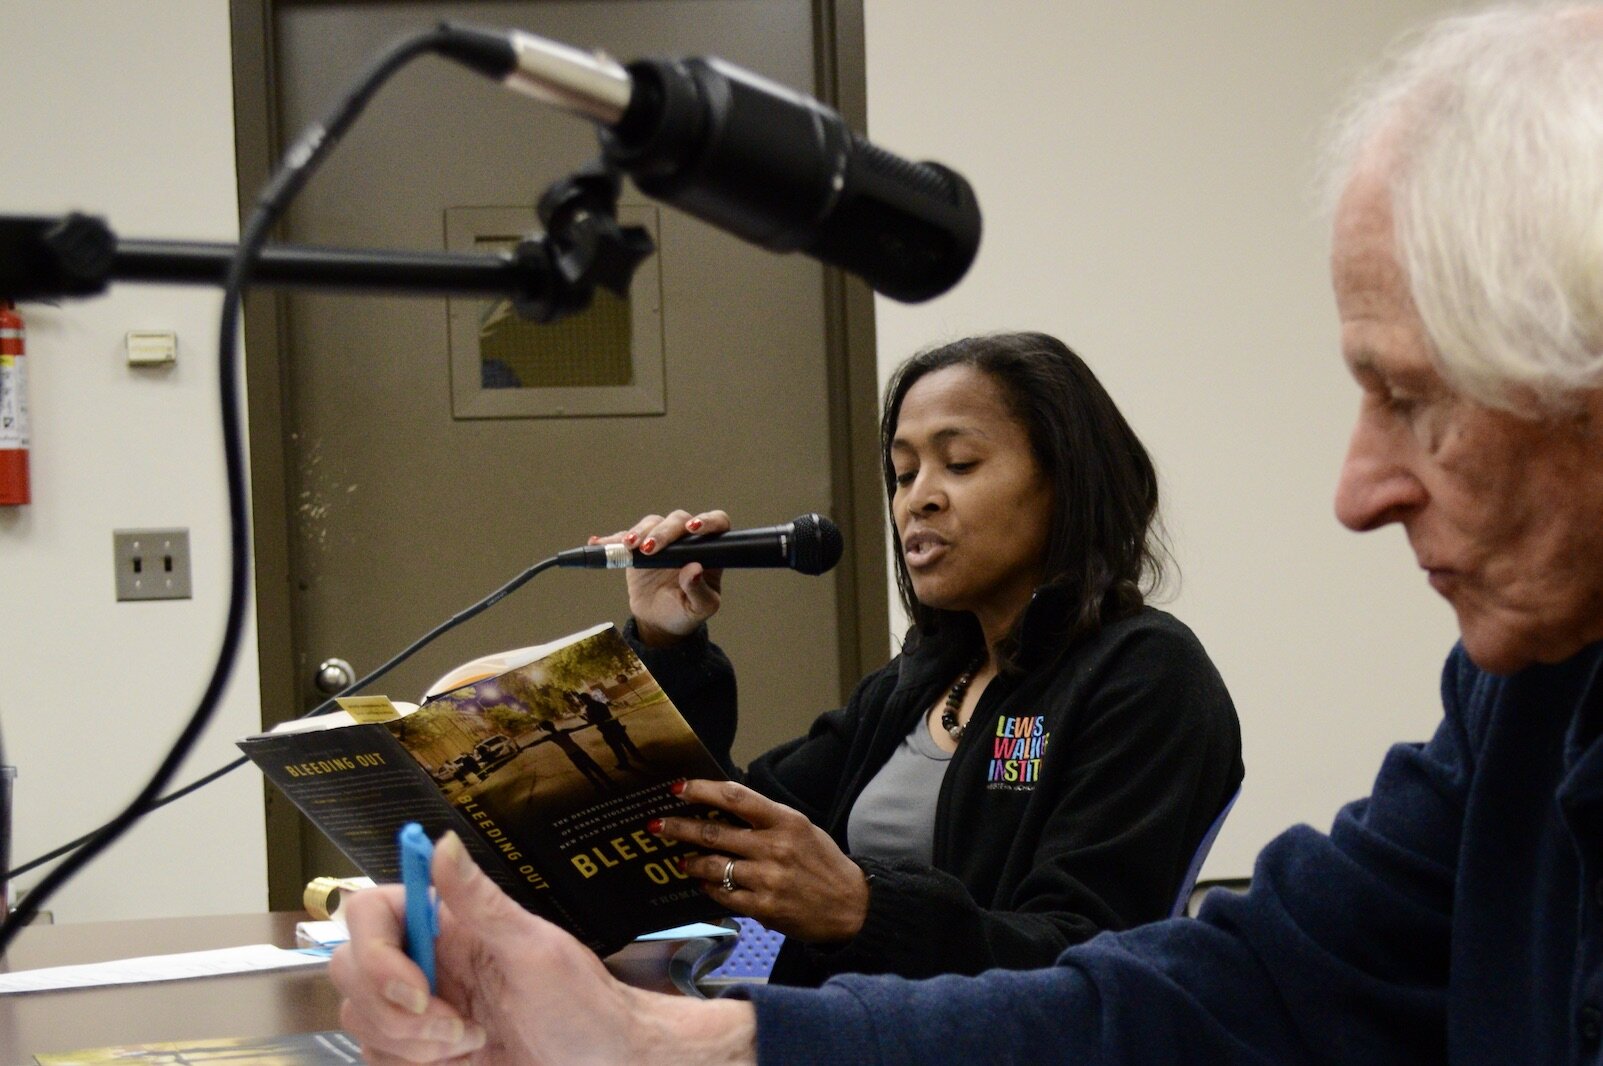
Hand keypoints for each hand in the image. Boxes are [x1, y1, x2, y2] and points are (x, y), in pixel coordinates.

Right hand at [329, 831, 756, 1064]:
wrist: (601, 1063)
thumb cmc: (583, 1005)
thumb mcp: (534, 950)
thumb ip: (481, 902)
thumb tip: (444, 844)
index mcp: (447, 923)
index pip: (368, 911)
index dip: (374, 952)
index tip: (416, 988)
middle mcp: (424, 960)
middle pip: (350, 971)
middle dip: (394, 1012)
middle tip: (458, 1027)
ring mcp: (417, 1008)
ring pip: (360, 1023)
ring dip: (411, 1046)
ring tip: (472, 1041)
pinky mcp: (418, 1051)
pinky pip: (377, 1059)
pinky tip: (462, 1061)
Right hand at [592, 509, 729, 647]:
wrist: (660, 621)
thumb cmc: (685, 612)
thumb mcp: (699, 608)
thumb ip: (699, 591)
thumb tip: (694, 570)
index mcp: (708, 550)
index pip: (716, 524)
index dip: (707, 521)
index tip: (692, 528)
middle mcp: (686, 540)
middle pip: (678, 520)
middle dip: (663, 532)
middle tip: (649, 548)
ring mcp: (662, 540)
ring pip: (652, 523)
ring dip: (639, 531)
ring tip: (628, 546)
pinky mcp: (638, 547)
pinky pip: (624, 538)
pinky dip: (610, 540)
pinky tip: (597, 543)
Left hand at [654, 780, 870, 942]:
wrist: (850, 907)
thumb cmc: (823, 862)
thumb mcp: (801, 829)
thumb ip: (766, 820)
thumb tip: (722, 809)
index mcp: (785, 821)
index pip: (735, 798)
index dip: (701, 790)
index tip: (678, 788)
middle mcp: (774, 847)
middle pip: (713, 833)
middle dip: (679, 827)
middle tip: (657, 824)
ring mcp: (767, 879)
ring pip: (713, 866)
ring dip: (690, 862)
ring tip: (680, 860)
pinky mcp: (762, 908)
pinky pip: (723, 895)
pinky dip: (708, 887)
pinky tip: (703, 883)